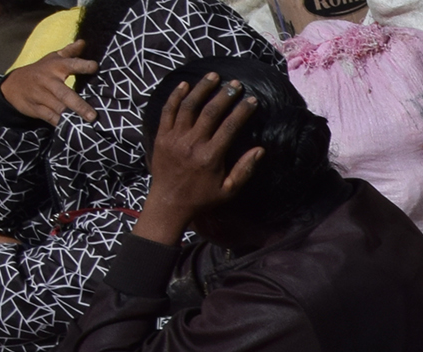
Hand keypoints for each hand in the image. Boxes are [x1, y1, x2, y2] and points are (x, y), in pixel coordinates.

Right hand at [0, 43, 97, 123]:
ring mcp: (40, 96)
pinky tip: (73, 129)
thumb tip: (83, 42)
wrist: (12, 86)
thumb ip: (69, 52)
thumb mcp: (52, 59)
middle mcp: (48, 81)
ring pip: (58, 108)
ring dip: (71, 117)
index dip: (83, 65)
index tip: (95, 67)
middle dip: (79, 105)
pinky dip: (61, 124)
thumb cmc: (40, 71)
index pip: (71, 64)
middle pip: (64, 94)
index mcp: (55, 67)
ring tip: (86, 125)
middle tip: (93, 116)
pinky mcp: (36, 109)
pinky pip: (50, 118)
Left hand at [133, 74, 260, 244]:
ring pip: (188, 106)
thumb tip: (260, 150)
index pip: (230, 126)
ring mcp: (174, 138)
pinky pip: (168, 111)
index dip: (242, 111)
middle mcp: (192, 143)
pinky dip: (176, 96)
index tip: (252, 100)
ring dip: (202, 89)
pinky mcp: (161, 136)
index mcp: (211, 156)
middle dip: (224, 95)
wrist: (169, 202)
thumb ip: (244, 169)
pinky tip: (185, 85)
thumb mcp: (229, 190)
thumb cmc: (202, 197)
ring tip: (213, 76)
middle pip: (210, 112)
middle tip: (235, 84)